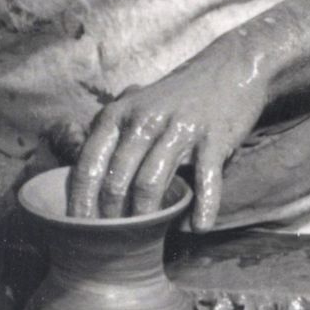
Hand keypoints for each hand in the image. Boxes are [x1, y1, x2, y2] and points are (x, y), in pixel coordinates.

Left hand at [67, 40, 272, 230]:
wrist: (232, 67)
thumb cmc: (178, 97)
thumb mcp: (136, 105)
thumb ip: (111, 135)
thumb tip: (87, 180)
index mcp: (118, 114)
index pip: (88, 166)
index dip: (80, 202)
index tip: (78, 230)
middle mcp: (144, 121)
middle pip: (115, 181)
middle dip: (110, 218)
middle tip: (111, 242)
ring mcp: (179, 130)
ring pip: (150, 185)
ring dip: (146, 218)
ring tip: (146, 237)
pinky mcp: (213, 139)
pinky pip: (205, 182)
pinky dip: (202, 209)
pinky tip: (198, 227)